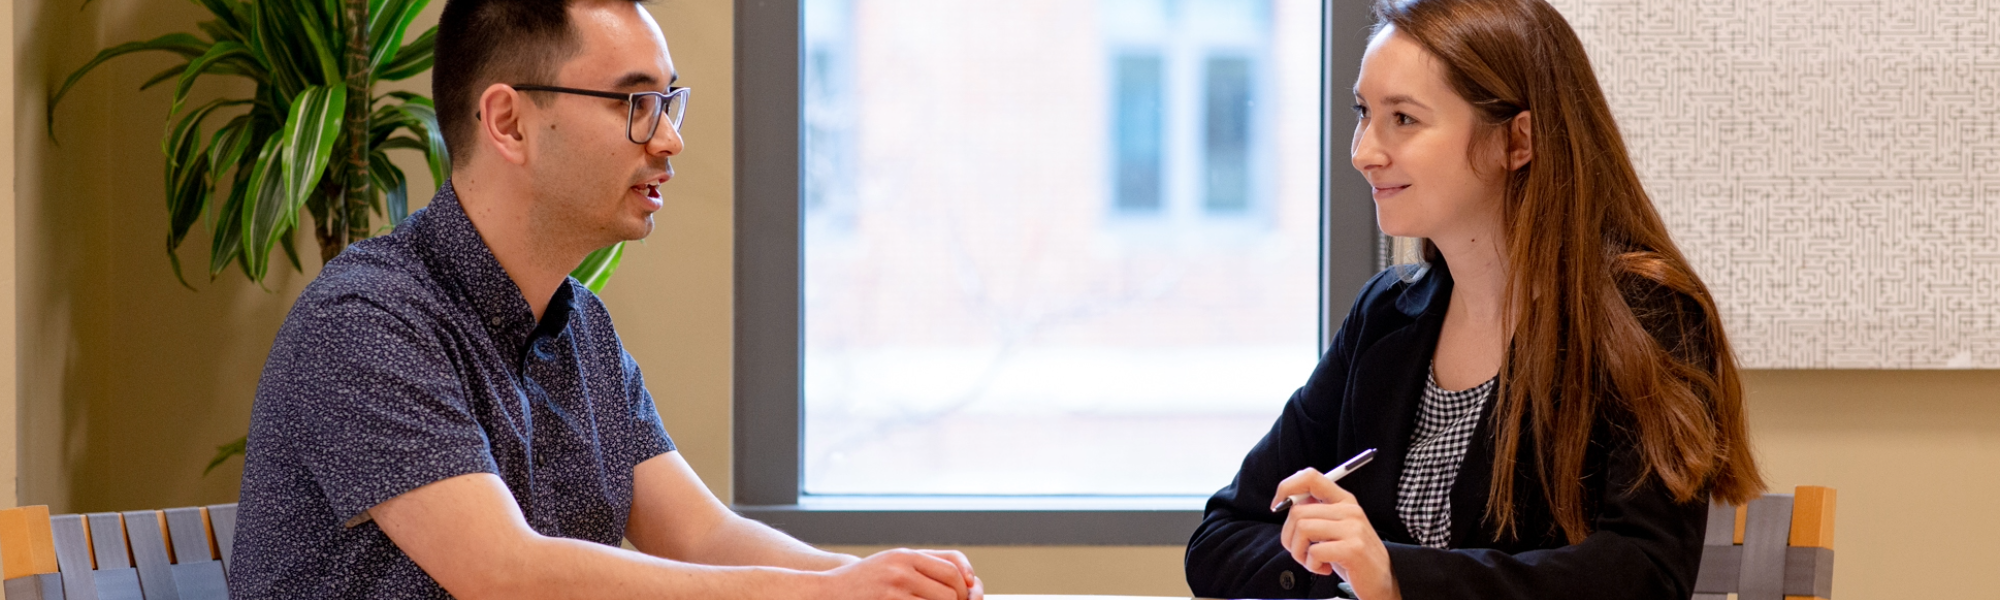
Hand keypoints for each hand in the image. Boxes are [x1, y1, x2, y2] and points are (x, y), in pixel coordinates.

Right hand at [814, 548, 977, 599]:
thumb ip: (922, 569)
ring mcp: (894, 588)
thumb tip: (966, 583)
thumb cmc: (864, 582)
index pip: (952, 571)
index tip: (963, 599)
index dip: (963, 589)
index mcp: (906, 556)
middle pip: (950, 592)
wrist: (827, 593)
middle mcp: (901, 569)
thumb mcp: (892, 565)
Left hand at [1273, 468, 1401, 599]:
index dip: (1287, 487)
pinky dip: (1312, 564)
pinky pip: (1314, 551)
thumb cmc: (1351, 554)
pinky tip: (1324, 568)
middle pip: (1298, 511)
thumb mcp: (1334, 527)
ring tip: (1313, 561)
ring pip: (1302, 529)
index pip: (1310, 476)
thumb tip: (1285, 502)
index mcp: (1343, 500)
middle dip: (1289, 537)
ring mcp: (1353, 528)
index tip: (1277, 506)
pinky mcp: (1353, 549)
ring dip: (1299, 552)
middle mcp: (1349, 510)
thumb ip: (1315, 512)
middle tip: (1302, 552)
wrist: (1381, 579)